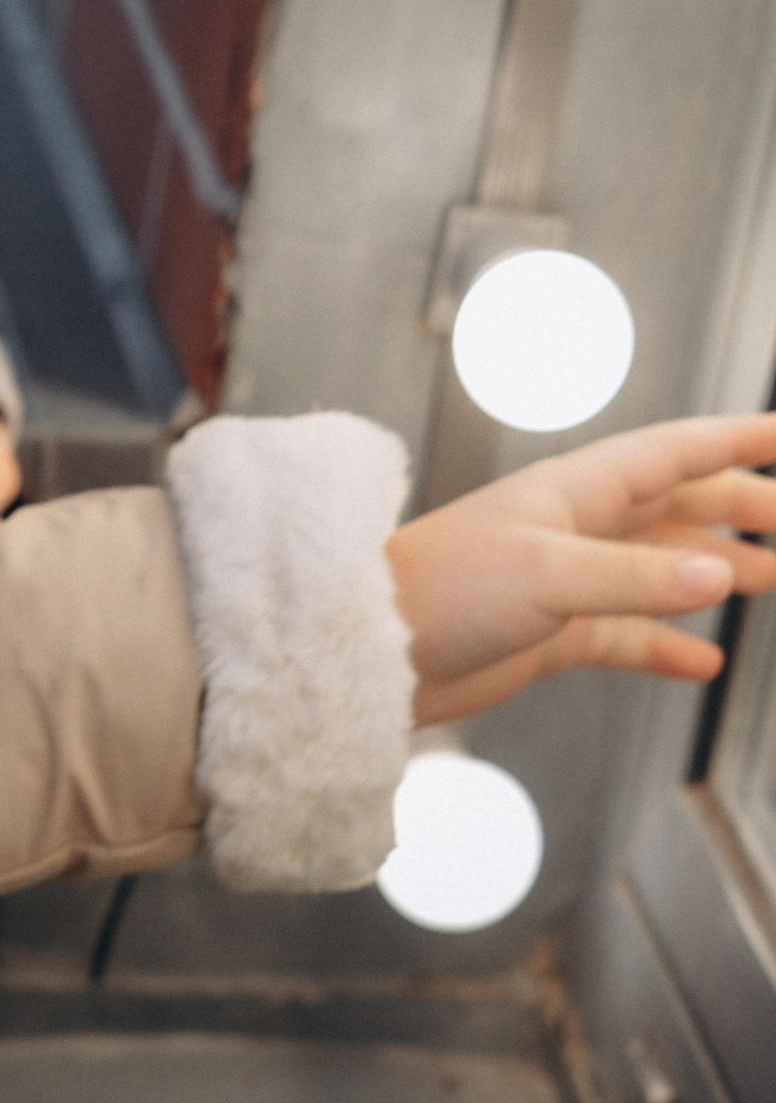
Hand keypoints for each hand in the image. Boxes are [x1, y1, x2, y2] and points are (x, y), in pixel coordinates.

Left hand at [387, 414, 775, 724]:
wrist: (366, 655)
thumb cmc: (436, 593)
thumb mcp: (548, 577)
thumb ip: (637, 577)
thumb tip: (721, 571)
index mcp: (574, 492)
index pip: (673, 452)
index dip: (734, 439)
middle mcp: (573, 529)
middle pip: (675, 504)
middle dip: (737, 504)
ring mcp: (562, 582)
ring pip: (658, 568)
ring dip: (712, 569)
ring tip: (768, 577)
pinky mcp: (547, 634)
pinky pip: (624, 635)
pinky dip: (666, 646)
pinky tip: (701, 662)